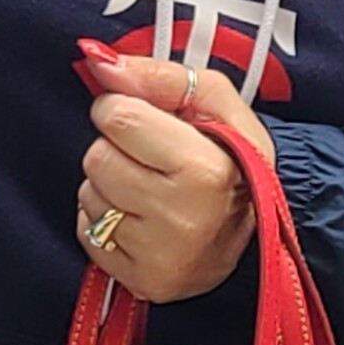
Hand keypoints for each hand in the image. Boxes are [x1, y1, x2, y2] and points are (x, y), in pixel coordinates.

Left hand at [72, 42, 263, 305]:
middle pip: (97, 158)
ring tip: (150, 189)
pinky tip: (141, 219)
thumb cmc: (234, 157)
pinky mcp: (140, 282)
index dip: (125, 109)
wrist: (256, 230)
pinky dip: (105, 222)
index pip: (118, 117)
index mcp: (205, 170)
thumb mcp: (216, 101)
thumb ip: (157, 76)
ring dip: (110, 185)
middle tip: (153, 158)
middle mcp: (181, 219)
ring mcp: (159, 257)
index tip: (146, 119)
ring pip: (88, 195)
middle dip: (117, 149)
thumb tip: (100, 62)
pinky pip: (87, 233)